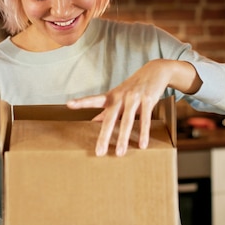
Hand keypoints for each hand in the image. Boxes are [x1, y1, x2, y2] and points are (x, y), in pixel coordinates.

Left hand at [67, 59, 200, 156]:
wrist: (155, 71)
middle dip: (104, 136)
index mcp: (111, 96)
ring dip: (124, 138)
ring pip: (127, 121)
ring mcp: (134, 98)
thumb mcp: (119, 96)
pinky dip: (144, 133)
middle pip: (110, 118)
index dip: (82, 102)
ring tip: (120, 153)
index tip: (69, 104)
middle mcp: (121, 97)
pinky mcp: (148, 100)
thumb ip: (107, 110)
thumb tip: (93, 122)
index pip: (94, 100)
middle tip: (99, 152)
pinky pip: (145, 119)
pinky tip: (142, 145)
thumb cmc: (133, 87)